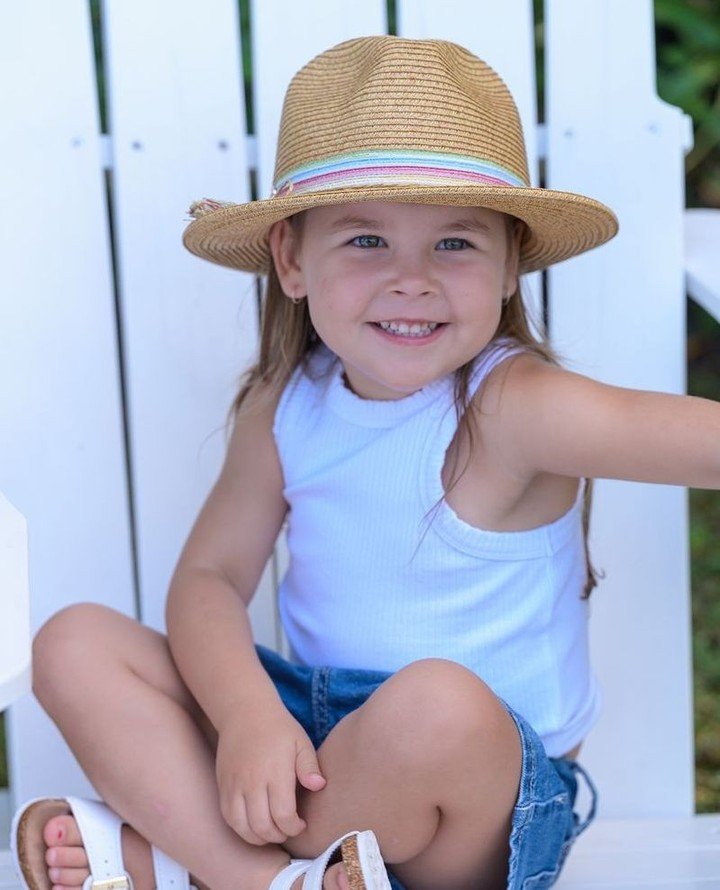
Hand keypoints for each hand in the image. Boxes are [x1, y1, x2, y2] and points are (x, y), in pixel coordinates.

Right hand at [215, 703, 325, 845]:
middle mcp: (252, 781)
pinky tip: (254, 824)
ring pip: (242, 827)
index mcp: (275, 772)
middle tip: (288, 829)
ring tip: (272, 830)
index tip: (301, 823)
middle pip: (262, 827)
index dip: (294, 827)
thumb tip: (319, 786)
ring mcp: (234, 785)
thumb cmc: (279, 729)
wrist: (244, 712)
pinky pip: (228, 817)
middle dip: (279, 836)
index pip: (283, 815)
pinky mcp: (223, 786)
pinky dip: (241, 829)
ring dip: (259, 837)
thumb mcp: (301, 742)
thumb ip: (310, 767)